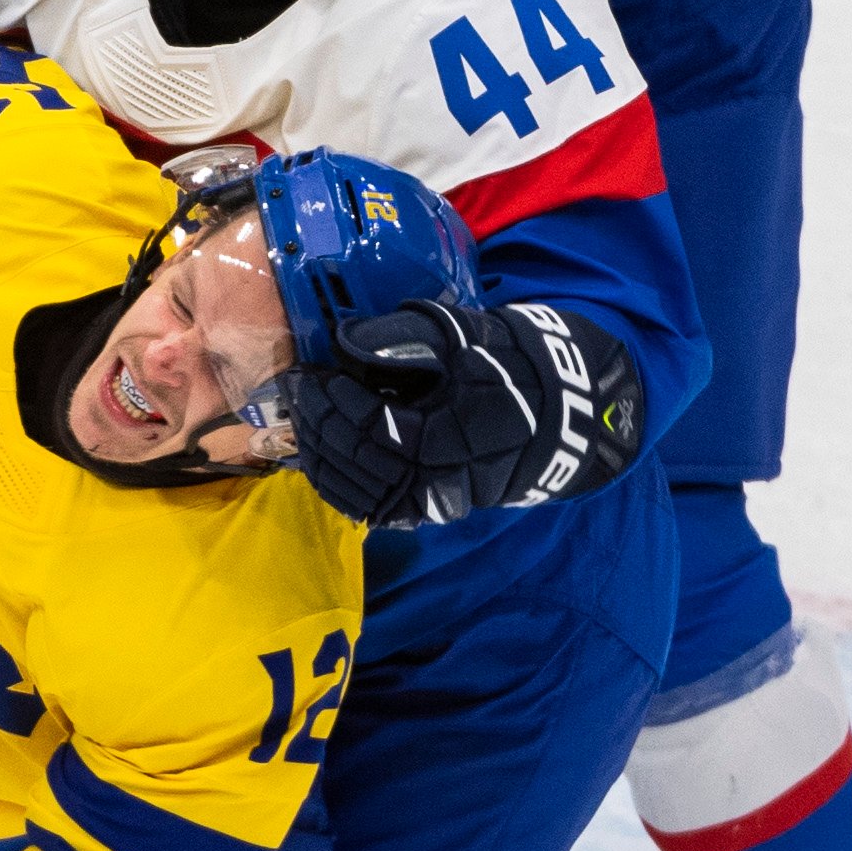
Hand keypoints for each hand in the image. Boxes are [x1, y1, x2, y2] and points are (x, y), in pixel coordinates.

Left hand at [280, 300, 643, 528]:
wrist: (554, 418)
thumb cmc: (507, 372)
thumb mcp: (464, 341)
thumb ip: (403, 338)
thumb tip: (346, 341)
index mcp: (450, 439)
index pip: (374, 427)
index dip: (336, 401)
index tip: (314, 374)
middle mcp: (437, 482)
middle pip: (357, 460)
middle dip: (319, 422)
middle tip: (298, 390)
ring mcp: (430, 504)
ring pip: (354, 490)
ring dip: (318, 453)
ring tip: (302, 415)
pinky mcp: (424, 512)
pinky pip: (366, 508)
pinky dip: (334, 483)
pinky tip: (315, 453)